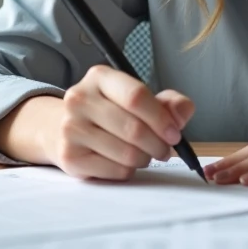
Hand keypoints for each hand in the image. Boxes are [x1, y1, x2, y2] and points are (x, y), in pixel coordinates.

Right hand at [44, 65, 194, 181]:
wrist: (65, 128)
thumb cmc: (110, 111)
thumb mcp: (136, 98)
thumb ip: (167, 103)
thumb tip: (183, 113)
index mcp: (99, 77)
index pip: (136, 96)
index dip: (161, 118)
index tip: (174, 133)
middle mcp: (80, 99)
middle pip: (133, 128)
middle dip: (158, 144)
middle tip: (165, 150)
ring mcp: (71, 128)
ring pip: (126, 153)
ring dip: (145, 159)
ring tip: (144, 154)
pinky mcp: (69, 157)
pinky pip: (115, 171)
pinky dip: (128, 170)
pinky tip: (124, 162)